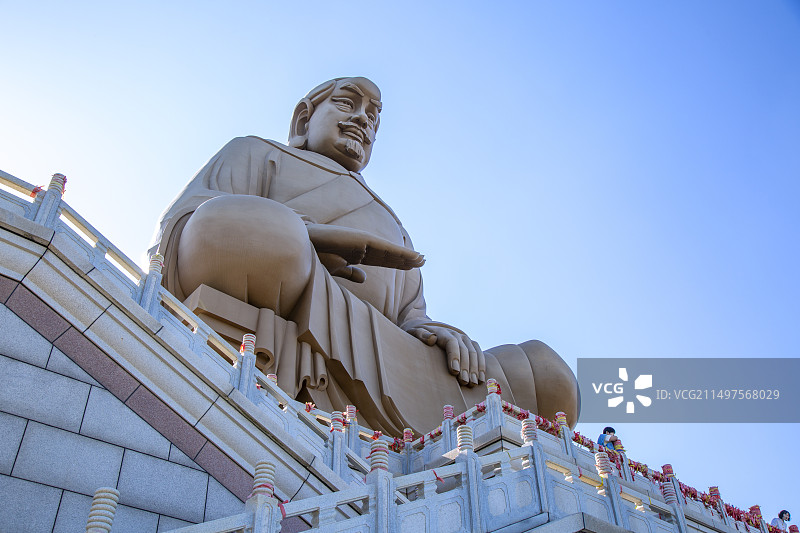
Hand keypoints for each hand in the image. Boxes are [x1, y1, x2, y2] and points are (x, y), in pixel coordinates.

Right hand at [307, 224, 424, 281]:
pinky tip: (413, 257)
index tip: (410, 266)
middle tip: (423, 261)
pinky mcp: (363, 240)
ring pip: (390, 252)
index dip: (396, 263)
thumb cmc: (315, 256)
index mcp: (356, 254)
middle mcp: (362, 246)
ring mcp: (363, 242)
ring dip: (407, 256)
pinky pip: (386, 249)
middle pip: (389, 256)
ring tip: (422, 260)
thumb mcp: (337, 269)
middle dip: (406, 259)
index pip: (381, 260)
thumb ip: (351, 273)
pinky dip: (401, 253)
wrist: (302, 246)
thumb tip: (364, 278)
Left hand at [405, 323, 484, 385]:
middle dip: (465, 367)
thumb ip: (420, 334)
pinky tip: (481, 378)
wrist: (424, 326)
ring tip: (473, 383)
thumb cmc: (415, 333)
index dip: (454, 357)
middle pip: (464, 350)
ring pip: (473, 353)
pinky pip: (478, 353)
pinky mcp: (469, 343)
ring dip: (475, 369)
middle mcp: (455, 334)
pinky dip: (481, 366)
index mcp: (442, 332)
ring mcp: (464, 338)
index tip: (454, 372)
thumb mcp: (413, 332)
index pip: (452, 343)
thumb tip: (432, 338)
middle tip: (465, 382)